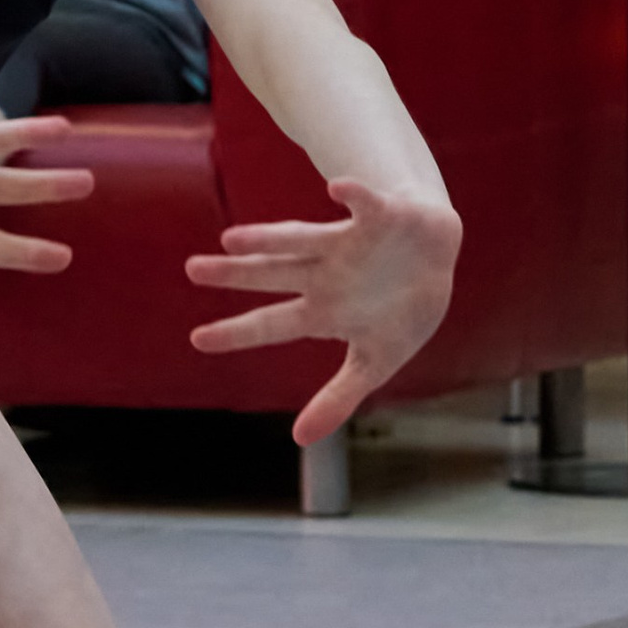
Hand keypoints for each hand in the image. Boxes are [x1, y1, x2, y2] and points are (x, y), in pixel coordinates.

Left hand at [186, 178, 460, 446]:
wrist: (435, 251)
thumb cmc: (400, 309)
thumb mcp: (374, 362)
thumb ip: (337, 398)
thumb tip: (299, 440)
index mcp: (323, 309)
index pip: (271, 323)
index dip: (237, 333)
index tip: (197, 340)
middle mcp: (325, 273)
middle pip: (274, 273)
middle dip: (236, 273)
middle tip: (193, 270)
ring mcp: (349, 243)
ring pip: (303, 238)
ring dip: (271, 238)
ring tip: (232, 238)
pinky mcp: (381, 216)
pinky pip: (365, 204)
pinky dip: (354, 196)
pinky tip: (335, 188)